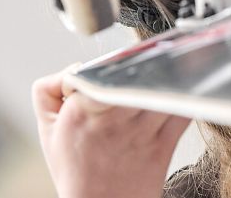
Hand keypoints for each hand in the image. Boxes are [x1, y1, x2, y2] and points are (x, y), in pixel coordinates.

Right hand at [32, 66, 191, 197]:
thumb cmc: (75, 168)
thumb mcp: (48, 129)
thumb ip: (47, 91)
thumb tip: (74, 67)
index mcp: (82, 111)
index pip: (100, 69)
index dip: (108, 63)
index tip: (113, 66)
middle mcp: (113, 118)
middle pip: (133, 74)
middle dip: (139, 64)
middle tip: (143, 61)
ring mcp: (142, 131)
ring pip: (158, 88)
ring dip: (164, 76)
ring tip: (164, 70)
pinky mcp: (164, 145)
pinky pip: (181, 112)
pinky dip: (183, 98)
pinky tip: (180, 91)